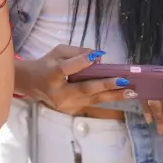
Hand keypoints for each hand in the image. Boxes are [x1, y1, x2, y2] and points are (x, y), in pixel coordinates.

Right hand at [19, 45, 135, 114]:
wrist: (31, 84)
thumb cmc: (46, 64)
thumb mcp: (57, 52)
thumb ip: (76, 52)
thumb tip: (98, 57)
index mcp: (51, 75)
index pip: (67, 69)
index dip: (81, 62)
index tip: (97, 57)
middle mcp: (59, 93)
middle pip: (84, 89)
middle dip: (106, 85)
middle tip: (125, 81)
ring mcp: (65, 104)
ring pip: (93, 99)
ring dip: (113, 95)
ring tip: (131, 92)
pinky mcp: (71, 111)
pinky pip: (92, 104)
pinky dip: (107, 99)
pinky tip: (121, 96)